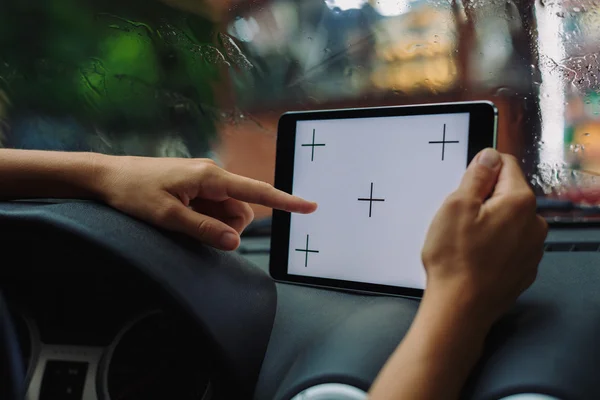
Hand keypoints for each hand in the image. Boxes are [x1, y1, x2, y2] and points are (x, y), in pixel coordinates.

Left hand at [97, 155, 316, 249]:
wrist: (107, 177)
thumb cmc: (134, 193)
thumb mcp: (168, 217)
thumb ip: (204, 230)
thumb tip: (235, 241)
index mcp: (210, 177)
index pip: (256, 192)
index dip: (284, 201)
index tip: (308, 206)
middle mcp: (212, 176)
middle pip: (241, 209)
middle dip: (228, 226)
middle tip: (193, 229)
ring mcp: (203, 183)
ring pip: (226, 212)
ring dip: (213, 224)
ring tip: (181, 221)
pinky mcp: (195, 189)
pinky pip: (212, 209)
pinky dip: (204, 220)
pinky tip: (180, 217)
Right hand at [421, 148, 547, 328]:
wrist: (460, 308)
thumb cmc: (455, 259)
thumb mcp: (456, 206)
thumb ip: (476, 175)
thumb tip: (490, 156)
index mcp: (519, 201)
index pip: (505, 164)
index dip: (480, 172)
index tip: (465, 189)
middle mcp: (534, 223)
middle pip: (507, 194)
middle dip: (483, 200)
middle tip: (459, 220)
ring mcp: (531, 249)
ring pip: (508, 220)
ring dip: (489, 224)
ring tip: (465, 242)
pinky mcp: (524, 268)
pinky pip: (509, 244)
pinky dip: (493, 245)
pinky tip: (474, 258)